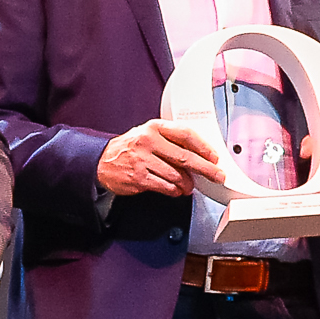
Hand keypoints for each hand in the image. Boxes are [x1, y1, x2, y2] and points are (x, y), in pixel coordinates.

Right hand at [95, 116, 225, 197]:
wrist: (102, 162)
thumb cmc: (130, 149)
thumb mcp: (149, 135)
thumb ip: (171, 141)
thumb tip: (199, 155)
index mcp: (154, 127)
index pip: (185, 134)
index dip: (204, 147)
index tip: (214, 157)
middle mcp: (148, 141)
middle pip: (185, 157)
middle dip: (206, 169)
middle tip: (217, 176)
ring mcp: (142, 160)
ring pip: (176, 175)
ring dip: (187, 184)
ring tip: (189, 186)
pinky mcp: (139, 178)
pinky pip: (165, 187)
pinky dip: (174, 190)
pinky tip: (176, 190)